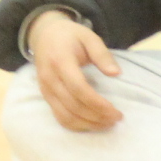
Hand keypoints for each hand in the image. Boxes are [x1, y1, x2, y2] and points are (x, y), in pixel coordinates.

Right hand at [28, 10, 123, 130]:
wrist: (44, 35)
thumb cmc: (70, 36)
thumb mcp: (89, 37)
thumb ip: (102, 55)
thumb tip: (116, 74)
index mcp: (61, 61)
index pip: (79, 89)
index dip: (98, 104)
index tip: (116, 111)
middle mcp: (50, 78)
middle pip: (73, 106)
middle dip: (97, 117)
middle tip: (116, 119)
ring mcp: (45, 90)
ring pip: (65, 116)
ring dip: (88, 124)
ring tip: (107, 124)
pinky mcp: (45, 97)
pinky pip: (59, 117)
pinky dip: (76, 125)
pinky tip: (91, 124)